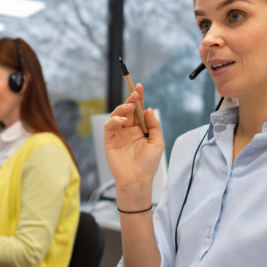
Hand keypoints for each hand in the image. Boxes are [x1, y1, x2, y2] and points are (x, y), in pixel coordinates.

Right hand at [104, 83, 163, 200]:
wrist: (137, 180)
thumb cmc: (148, 164)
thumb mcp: (157, 143)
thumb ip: (154, 125)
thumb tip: (147, 109)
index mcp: (141, 129)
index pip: (139, 110)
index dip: (139, 98)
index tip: (139, 87)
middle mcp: (129, 130)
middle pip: (128, 110)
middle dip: (131, 100)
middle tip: (135, 93)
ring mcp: (119, 134)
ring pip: (117, 115)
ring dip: (123, 108)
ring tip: (129, 107)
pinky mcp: (109, 140)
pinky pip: (109, 126)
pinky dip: (114, 121)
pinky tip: (122, 122)